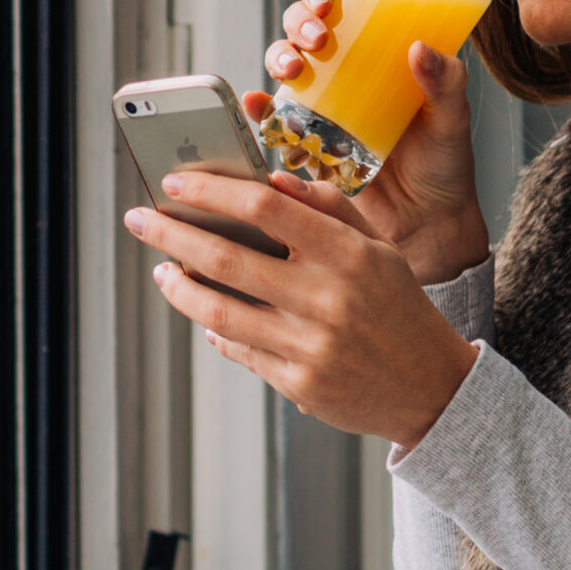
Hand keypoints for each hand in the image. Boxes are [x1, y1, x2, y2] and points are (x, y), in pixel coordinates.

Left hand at [123, 167, 479, 448]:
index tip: (174, 183)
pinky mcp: (298, 385)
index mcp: (347, 253)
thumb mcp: (378, 248)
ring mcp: (309, 346)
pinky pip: (240, 350)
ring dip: (178, 288)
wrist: (432, 388)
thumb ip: (329, 208)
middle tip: (138, 219)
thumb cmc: (398, 306)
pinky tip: (204, 310)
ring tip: (162, 269)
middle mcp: (325, 298)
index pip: (264, 208)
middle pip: (225, 258)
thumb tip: (270, 181)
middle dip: (170, 234)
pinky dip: (215, 328)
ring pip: (218, 312)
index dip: (211, 192)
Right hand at [257, 0, 490, 283]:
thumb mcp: (452, 119)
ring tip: (294, 71)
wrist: (427, 225)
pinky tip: (257, 104)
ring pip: (283, 66)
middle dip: (299, 23)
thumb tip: (421, 47)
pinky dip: (258, 109)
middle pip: (302, 29)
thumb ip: (445, 83)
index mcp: (376, 55)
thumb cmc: (443, 166)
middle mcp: (342, 74)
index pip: (342, 5)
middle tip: (317, 39)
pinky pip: (271, 120)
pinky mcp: (303, 142)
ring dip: (279, 58)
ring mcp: (318, 107)